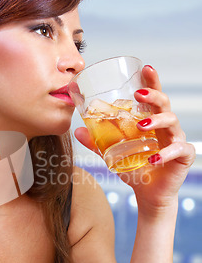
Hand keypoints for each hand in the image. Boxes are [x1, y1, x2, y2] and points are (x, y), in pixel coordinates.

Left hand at [74, 65, 195, 211]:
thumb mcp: (112, 154)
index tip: (146, 68)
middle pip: (165, 104)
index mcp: (152, 121)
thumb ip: (98, 141)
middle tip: (138, 94)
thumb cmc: (134, 168)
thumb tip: (78, 129)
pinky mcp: (183, 156)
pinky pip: (178, 150)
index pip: (154, 97)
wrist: (148, 194)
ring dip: (157, 121)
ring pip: (172, 122)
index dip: (152, 81)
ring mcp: (176, 140)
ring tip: (142, 125)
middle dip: (153, 95)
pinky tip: (153, 158)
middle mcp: (166, 127)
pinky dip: (166, 153)